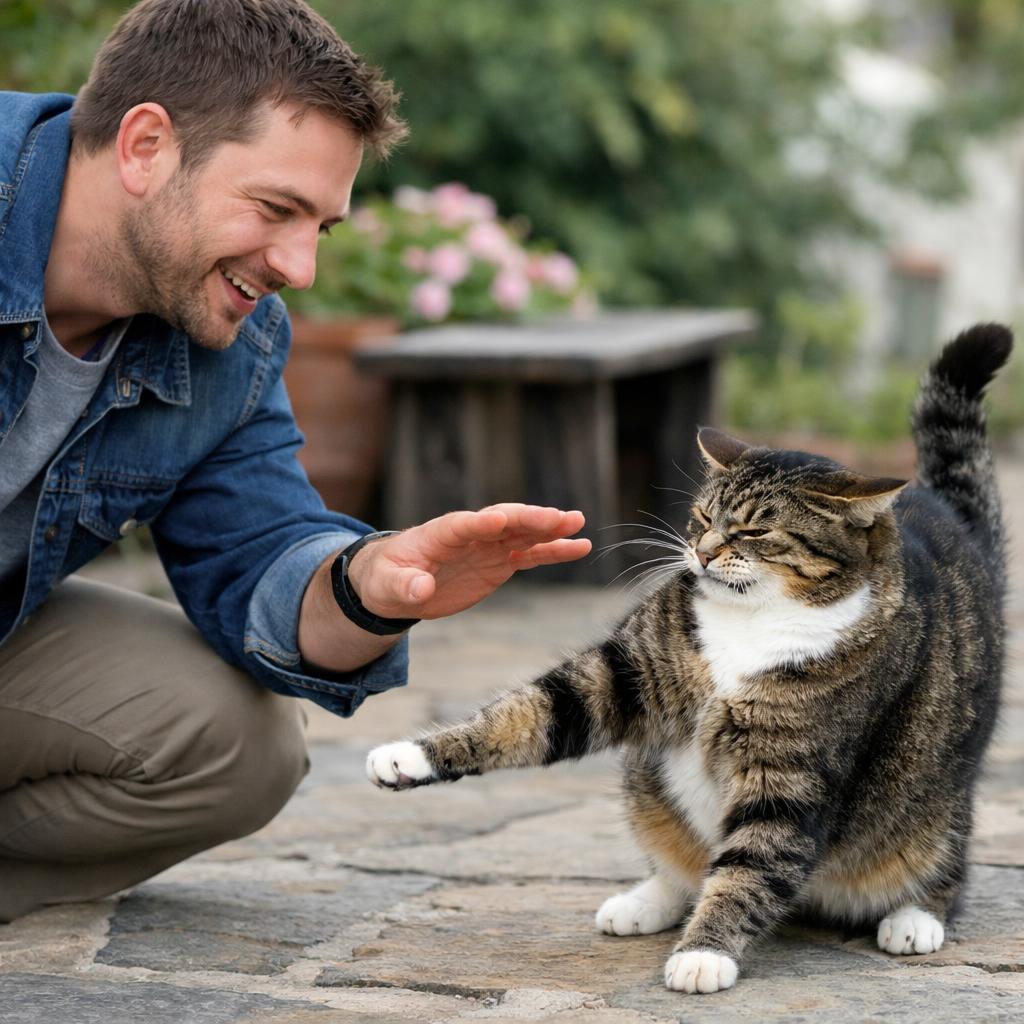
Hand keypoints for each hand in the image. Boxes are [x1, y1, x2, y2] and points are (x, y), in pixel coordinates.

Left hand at [348, 504, 590, 619]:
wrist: (395, 585)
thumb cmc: (385, 579)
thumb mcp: (388, 586)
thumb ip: (405, 585)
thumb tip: (422, 588)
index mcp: (439, 534)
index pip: (463, 524)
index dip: (480, 522)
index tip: (500, 518)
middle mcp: (470, 534)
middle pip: (503, 521)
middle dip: (529, 519)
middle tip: (559, 517)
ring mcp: (487, 546)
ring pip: (522, 533)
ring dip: (549, 528)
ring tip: (578, 523)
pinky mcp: (499, 563)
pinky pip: (530, 554)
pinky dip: (553, 550)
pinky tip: (580, 546)